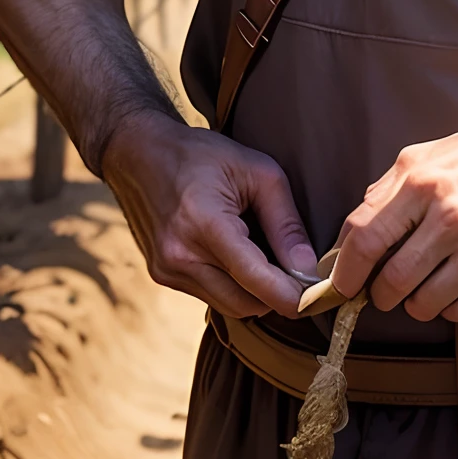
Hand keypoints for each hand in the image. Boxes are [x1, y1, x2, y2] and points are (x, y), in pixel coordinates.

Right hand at [101, 111, 316, 319]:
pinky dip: (232, 286)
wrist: (137, 153)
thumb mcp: (257, 172)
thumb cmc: (202, 155)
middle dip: (278, 297)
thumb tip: (308, 269)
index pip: (257, 281)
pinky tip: (239, 258)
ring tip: (270, 262)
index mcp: (205, 225)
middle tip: (302, 278)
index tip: (319, 298)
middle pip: (245, 303)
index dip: (293, 296)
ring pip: (228, 305)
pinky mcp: (161, 275)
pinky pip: (209, 295)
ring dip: (255, 294)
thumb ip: (285, 222)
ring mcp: (166, 270)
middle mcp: (180, 256)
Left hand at [330, 115, 457, 322]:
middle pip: (391, 282)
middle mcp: (453, 220)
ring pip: (422, 306)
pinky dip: (446, 305)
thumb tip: (348, 237)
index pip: (366, 239)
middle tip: (380, 287)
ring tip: (421, 279)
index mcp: (425, 184)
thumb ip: (383, 192)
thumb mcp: (426, 156)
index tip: (340, 284)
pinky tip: (453, 280)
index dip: (345, 269)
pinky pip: (457, 313)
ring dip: (411, 301)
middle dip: (377, 293)